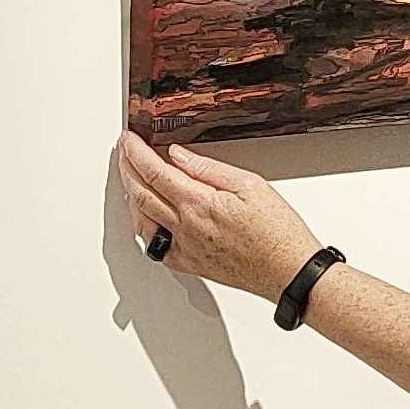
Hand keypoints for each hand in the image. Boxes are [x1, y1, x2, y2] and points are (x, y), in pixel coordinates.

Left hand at [115, 129, 323, 302]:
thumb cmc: (276, 230)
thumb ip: (209, 169)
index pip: (155, 172)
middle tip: (123, 151)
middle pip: (141, 193)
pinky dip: (142, 223)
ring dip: (130, 194)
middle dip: (127, 168)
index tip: (129, 139)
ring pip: (141, 219)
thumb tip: (179, 157)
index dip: (136, 153)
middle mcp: (184, 227)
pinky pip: (152, 243)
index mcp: (198, 203)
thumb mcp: (250, 184)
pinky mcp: (187, 264)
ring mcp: (182, 248)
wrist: (286, 269)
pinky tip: (145, 214)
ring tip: (129, 176)